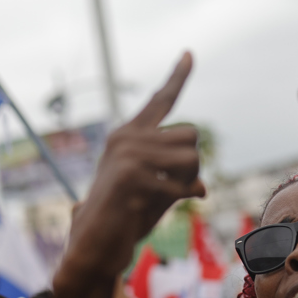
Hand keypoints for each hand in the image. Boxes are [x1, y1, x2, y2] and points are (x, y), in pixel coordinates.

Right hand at [64, 53, 205, 279]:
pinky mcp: (130, 175)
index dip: (177, 77)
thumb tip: (203, 186)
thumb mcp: (157, 192)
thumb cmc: (125, 219)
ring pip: (192, 160)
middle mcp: (127, 138)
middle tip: (171, 189)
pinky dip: (179, 199)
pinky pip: (181, 184)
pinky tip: (151, 207)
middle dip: (191, 167)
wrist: (95, 244)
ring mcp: (127, 155)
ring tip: (160, 198)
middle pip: (191, 137)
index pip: (160, 101)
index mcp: (130, 135)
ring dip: (188, 183)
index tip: (189, 53)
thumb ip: (176, 178)